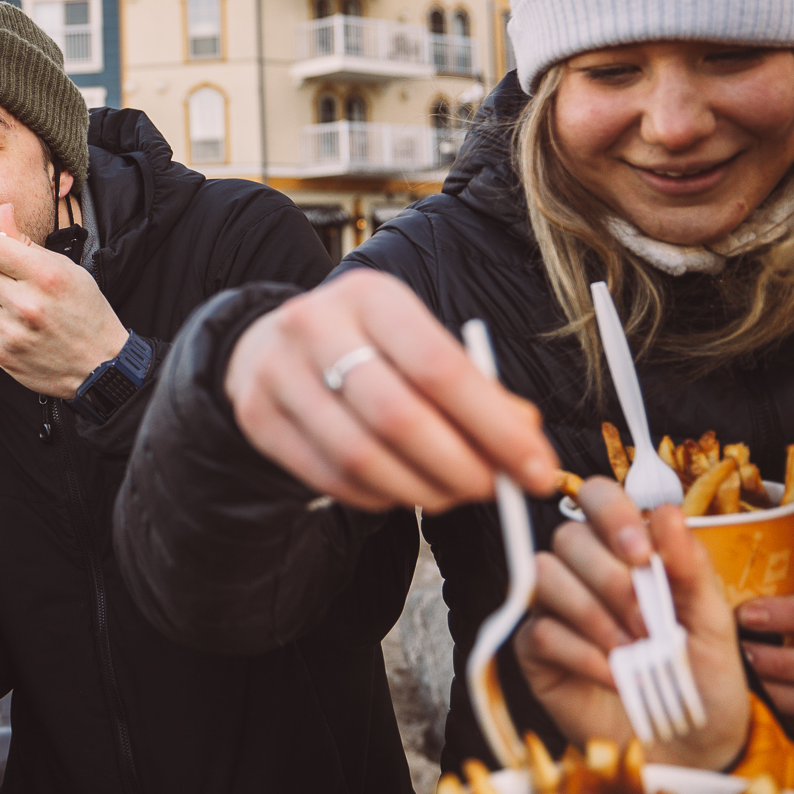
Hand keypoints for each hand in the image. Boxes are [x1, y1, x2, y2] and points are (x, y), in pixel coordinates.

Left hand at [0, 204, 125, 398]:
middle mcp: (25, 304)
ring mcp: (11, 332)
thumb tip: (1, 211)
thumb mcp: (64, 268)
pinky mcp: (1, 353)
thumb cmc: (84, 310)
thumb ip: (25, 240)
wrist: (99, 365)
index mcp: (44, 275)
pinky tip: (8, 315)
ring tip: (1, 290)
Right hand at [223, 270, 554, 511]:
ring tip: (451, 493)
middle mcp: (316, 326)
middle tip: (494, 490)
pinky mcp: (258, 416)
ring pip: (361, 456)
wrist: (268, 342)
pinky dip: (379, 497)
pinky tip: (403, 489)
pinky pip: (330, 477)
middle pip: (398, 417)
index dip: (495, 427)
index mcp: (371, 297)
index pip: (440, 367)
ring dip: (421, 491)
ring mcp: (278, 372)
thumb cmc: (364, 346)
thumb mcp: (417, 342)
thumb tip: (526, 440)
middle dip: (460, 467)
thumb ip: (474, 387)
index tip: (535, 468)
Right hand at [515, 477, 752, 770]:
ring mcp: (553, 608)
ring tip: (633, 654)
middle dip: (611, 580)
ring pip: (544, 576)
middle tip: (650, 625)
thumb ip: (689, 567)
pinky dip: (582, 655)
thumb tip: (666, 513)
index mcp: (626, 549)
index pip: (596, 497)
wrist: (692, 747)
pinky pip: (540, 631)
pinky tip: (615, 677)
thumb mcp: (712, 621)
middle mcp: (583, 570)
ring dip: (594, 615)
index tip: (640, 554)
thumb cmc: (703, 678)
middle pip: (567, 537)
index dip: (610, 515)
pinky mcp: (535, 651)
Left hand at [734, 591, 793, 742]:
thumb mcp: (785, 609)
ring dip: (774, 691)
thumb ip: (760, 598)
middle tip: (739, 654)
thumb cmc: (790, 633)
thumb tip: (708, 579)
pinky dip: (772, 712)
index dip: (787, 614)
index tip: (745, 614)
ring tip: (738, 681)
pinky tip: (745, 703)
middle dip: (779, 661)